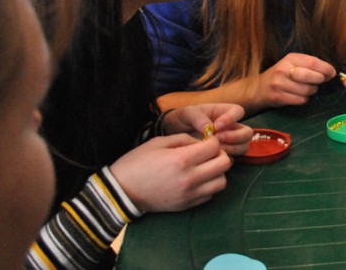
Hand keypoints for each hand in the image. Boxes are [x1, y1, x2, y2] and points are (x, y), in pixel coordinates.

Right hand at [109, 133, 232, 211]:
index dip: (213, 140)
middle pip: (224, 164)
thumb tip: (202, 141)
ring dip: (217, 172)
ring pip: (222, 182)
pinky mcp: (186, 206)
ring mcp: (189, 194)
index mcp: (182, 160)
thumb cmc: (137, 163)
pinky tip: (198, 179)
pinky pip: (210, 195)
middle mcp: (189, 178)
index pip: (215, 146)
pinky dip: (209, 186)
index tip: (205, 140)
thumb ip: (184, 139)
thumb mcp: (159, 142)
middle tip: (208, 153)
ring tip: (205, 167)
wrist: (121, 192)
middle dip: (220, 154)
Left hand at [162, 104, 252, 156]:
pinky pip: (232, 159)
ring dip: (232, 148)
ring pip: (243, 147)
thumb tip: (209, 129)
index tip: (217, 126)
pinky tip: (211, 158)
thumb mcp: (187, 113)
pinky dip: (224, 159)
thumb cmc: (182, 119)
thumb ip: (198, 117)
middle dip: (236, 137)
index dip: (232, 118)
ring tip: (214, 149)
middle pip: (247, 132)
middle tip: (218, 138)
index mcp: (223, 112)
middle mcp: (230, 127)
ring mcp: (229, 142)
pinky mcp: (223, 155)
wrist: (172, 134)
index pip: (238, 111)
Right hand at [257, 52, 336, 108]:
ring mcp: (280, 84)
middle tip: (319, 81)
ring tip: (305, 88)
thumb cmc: (282, 74)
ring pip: (307, 90)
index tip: (331, 73)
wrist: (259, 88)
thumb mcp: (293, 64)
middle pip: (311, 76)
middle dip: (319, 80)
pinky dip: (304, 99)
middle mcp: (283, 70)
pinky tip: (299, 95)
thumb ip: (311, 65)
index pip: (313, 62)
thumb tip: (331, 72)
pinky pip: (301, 100)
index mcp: (290, 58)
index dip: (326, 68)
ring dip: (311, 91)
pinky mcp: (278, 97)